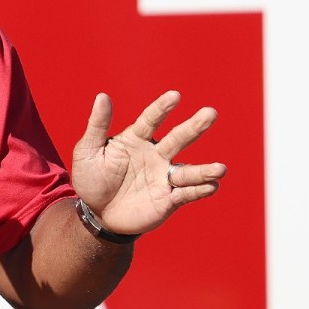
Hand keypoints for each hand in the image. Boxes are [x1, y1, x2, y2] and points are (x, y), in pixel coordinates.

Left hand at [71, 90, 226, 235]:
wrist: (96, 213)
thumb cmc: (91, 178)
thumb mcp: (87, 150)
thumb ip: (97, 125)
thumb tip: (102, 96)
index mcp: (135, 139)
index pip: (151, 120)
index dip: (162, 108)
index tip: (175, 95)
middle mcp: (155, 155)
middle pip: (177, 139)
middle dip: (194, 127)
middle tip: (211, 113)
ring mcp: (164, 177)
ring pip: (188, 171)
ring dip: (204, 170)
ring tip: (221, 169)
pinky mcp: (168, 199)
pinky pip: (187, 193)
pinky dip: (199, 190)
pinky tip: (212, 186)